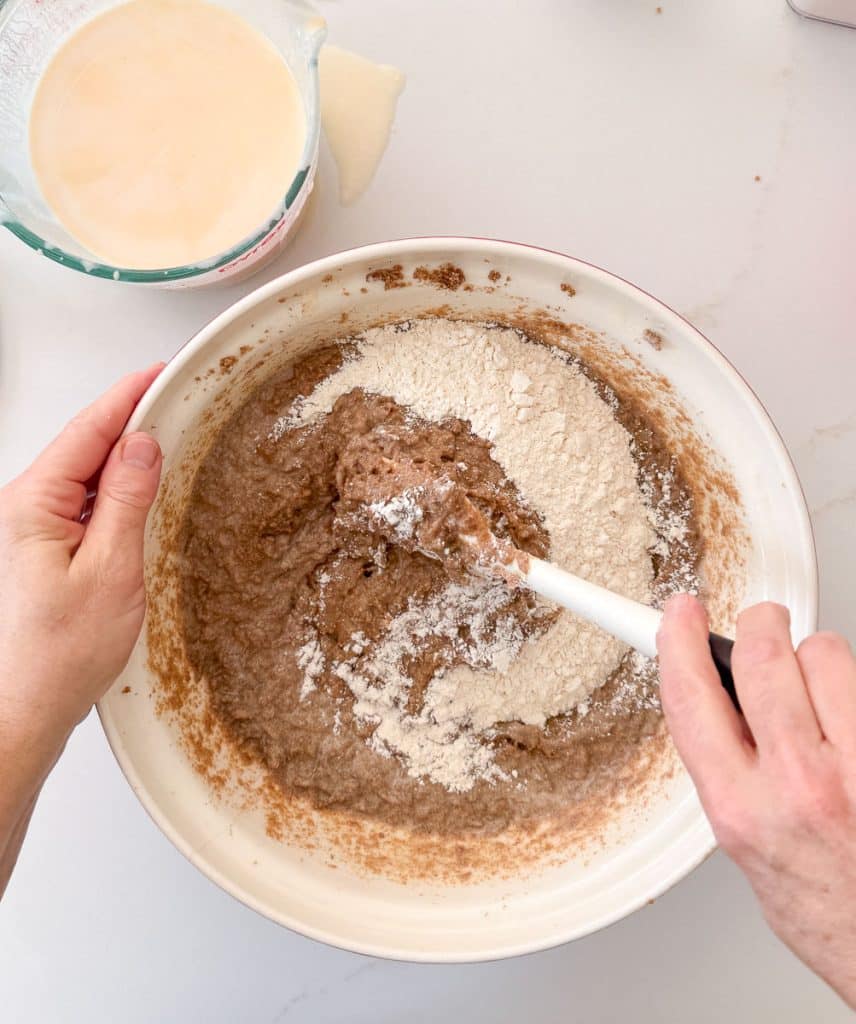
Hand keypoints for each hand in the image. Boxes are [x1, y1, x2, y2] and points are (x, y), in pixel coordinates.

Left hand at [0, 366, 162, 893]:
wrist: (28, 707)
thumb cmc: (60, 653)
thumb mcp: (111, 568)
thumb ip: (126, 499)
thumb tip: (142, 445)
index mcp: (32, 504)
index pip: (88, 431)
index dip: (127, 396)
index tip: (159, 371)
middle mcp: (24, 508)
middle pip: (85, 445)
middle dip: (130, 420)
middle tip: (175, 401)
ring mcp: (32, 528)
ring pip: (85, 474)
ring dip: (124, 458)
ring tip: (167, 442)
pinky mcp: (44, 547)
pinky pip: (83, 502)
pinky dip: (115, 490)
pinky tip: (140, 492)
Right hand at [658, 595, 855, 1008]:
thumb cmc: (831, 911)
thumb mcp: (746, 844)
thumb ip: (729, 768)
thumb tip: (717, 696)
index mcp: (742, 809)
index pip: (691, 697)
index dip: (678, 641)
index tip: (679, 614)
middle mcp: (800, 785)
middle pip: (763, 655)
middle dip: (759, 625)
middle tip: (761, 626)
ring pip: (826, 655)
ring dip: (818, 659)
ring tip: (820, 692)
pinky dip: (854, 690)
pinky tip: (850, 724)